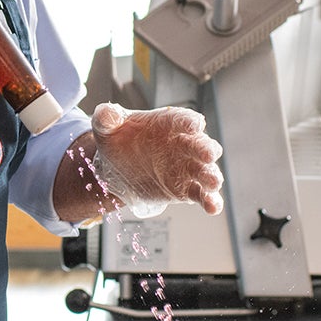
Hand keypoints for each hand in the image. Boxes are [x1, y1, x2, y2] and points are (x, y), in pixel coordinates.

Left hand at [91, 102, 223, 216]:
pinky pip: (200, 194)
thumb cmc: (117, 140)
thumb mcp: (106, 127)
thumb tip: (106, 113)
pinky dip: (209, 200)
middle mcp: (183, 144)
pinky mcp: (185, 188)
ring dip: (211, 176)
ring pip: (204, 171)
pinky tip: (213, 207)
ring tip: (214, 184)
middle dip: (206, 149)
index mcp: (167, 124)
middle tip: (210, 154)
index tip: (195, 124)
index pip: (182, 119)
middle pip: (200, 144)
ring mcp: (186, 167)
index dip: (189, 121)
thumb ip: (106, 118)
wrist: (117, 168)